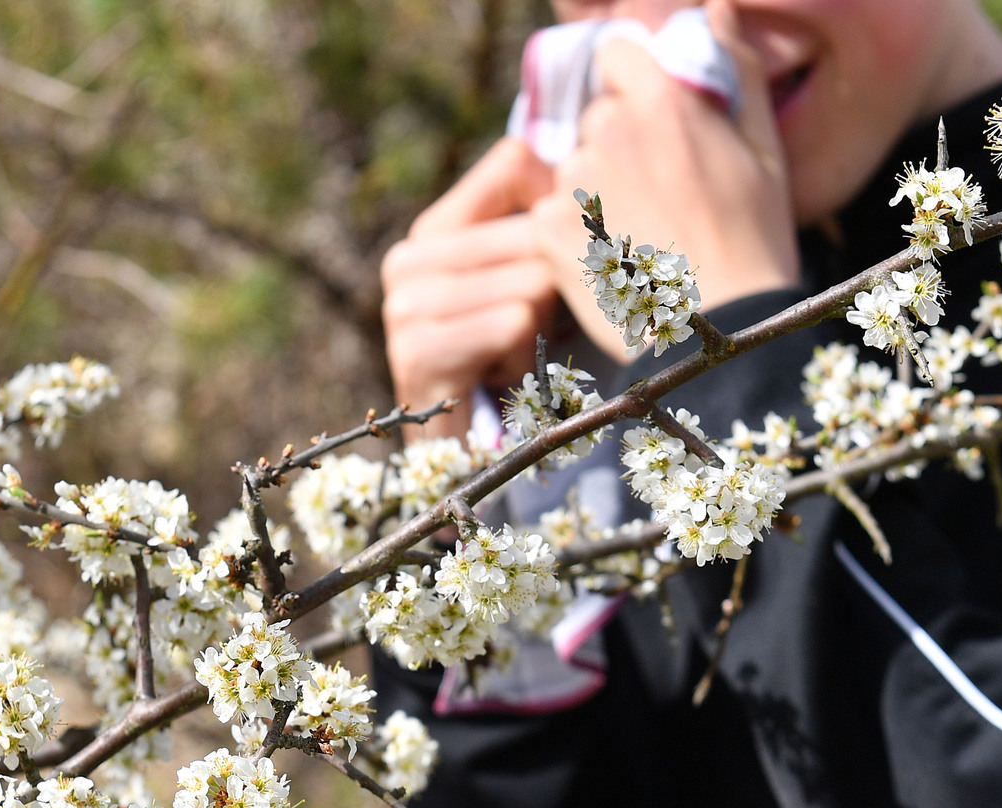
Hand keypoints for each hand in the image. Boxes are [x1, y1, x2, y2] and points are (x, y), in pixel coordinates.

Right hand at [381, 137, 554, 441]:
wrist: (474, 458)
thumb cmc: (519, 363)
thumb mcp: (535, 281)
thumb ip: (550, 220)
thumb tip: (597, 155)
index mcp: (436, 229)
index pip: (516, 160)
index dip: (560, 206)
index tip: (561, 261)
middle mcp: (409, 258)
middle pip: (537, 228)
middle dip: (561, 284)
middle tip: (541, 329)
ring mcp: (404, 305)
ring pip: (532, 279)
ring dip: (546, 327)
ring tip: (520, 355)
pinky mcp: (416, 350)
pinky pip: (512, 323)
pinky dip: (528, 357)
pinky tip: (507, 378)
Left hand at [531, 0, 799, 360]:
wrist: (717, 332)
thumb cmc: (755, 240)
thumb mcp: (763, 149)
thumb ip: (735, 69)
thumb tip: (715, 10)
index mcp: (662, 102)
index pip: (615, 53)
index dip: (631, 82)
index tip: (651, 119)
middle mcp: (608, 132)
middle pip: (596, 117)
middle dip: (619, 144)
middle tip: (659, 195)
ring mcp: (573, 182)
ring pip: (574, 167)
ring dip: (596, 189)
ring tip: (641, 235)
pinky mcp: (548, 229)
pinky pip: (553, 214)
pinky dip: (574, 234)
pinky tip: (615, 259)